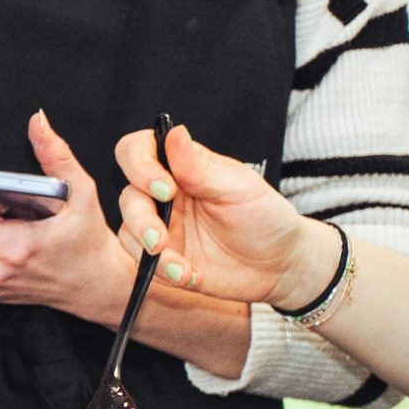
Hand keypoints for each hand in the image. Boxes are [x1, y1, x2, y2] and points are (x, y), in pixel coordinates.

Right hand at [116, 122, 337, 309]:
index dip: (138, 164)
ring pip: (128, 230)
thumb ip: (200, 168)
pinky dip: (163, 271)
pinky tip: (190, 275)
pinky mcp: (162, 257)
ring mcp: (160, 227)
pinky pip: (143, 263)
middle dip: (140, 218)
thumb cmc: (265, 217)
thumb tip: (175, 132)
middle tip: (161, 238)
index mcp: (181, 167)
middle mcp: (163, 195)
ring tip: (180, 267)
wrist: (280, 265)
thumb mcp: (239, 188)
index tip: (164, 187)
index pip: (138, 151)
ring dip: (148, 249)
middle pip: (128, 195)